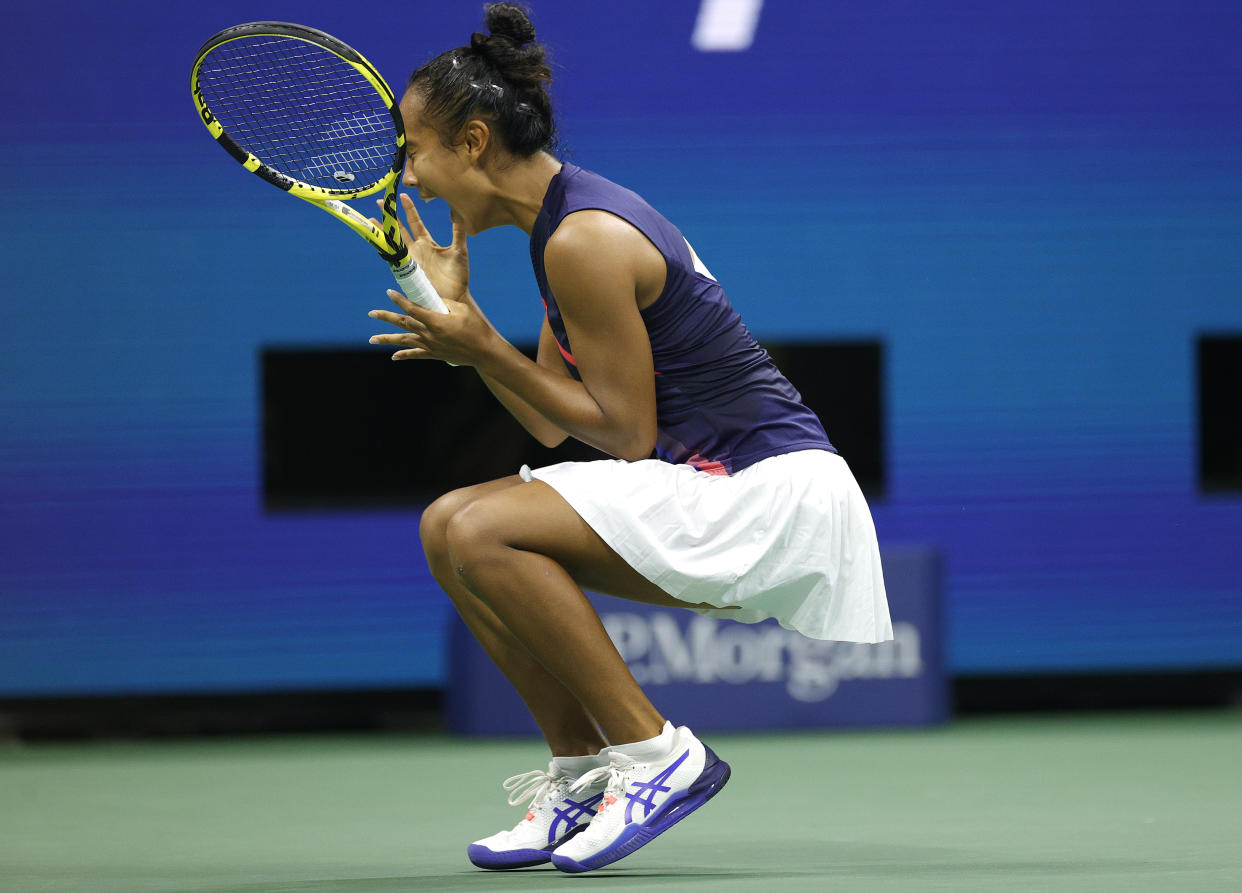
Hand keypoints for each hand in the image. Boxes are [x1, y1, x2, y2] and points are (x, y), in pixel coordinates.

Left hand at [368, 288, 500, 366]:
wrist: (483, 351)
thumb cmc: (475, 327)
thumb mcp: (461, 309)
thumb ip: (443, 303)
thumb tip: (430, 299)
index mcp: (435, 321)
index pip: (413, 308)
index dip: (400, 300)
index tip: (389, 292)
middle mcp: (429, 334)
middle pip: (403, 323)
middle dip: (386, 317)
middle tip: (371, 313)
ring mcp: (430, 345)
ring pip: (404, 340)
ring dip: (387, 339)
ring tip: (372, 339)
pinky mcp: (434, 354)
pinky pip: (416, 355)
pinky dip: (404, 355)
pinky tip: (394, 357)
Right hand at [372, 192, 468, 301]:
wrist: (456, 297)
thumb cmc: (458, 276)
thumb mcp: (459, 250)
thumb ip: (458, 232)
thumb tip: (461, 213)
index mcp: (427, 242)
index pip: (415, 222)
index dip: (409, 209)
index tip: (402, 195)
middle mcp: (416, 249)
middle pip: (400, 228)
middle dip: (390, 216)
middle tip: (380, 202)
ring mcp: (410, 259)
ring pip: (393, 241)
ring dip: (382, 231)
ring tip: (370, 219)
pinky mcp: (407, 271)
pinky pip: (393, 258)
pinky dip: (384, 249)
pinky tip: (376, 241)